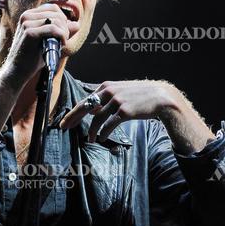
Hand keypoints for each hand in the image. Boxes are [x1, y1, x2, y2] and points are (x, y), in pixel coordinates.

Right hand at [5, 3, 69, 79]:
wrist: (17, 71)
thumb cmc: (32, 58)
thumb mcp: (48, 41)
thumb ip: (61, 31)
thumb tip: (77, 24)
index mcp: (29, 15)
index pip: (53, 8)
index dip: (62, 20)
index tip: (62, 34)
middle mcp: (26, 16)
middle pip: (56, 13)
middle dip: (65, 27)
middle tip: (63, 41)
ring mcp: (26, 23)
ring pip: (56, 20)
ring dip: (64, 32)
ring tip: (61, 44)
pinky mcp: (29, 32)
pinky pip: (53, 28)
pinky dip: (61, 36)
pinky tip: (61, 45)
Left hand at [60, 80, 179, 141]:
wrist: (160, 97)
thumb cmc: (140, 96)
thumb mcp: (121, 92)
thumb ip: (106, 99)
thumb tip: (92, 110)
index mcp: (106, 86)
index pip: (85, 100)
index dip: (73, 112)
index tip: (65, 121)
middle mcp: (109, 92)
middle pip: (85, 107)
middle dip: (72, 118)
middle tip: (64, 128)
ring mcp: (117, 101)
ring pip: (97, 119)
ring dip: (91, 131)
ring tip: (90, 140)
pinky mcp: (124, 111)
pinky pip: (109, 125)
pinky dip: (103, 133)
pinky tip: (101, 138)